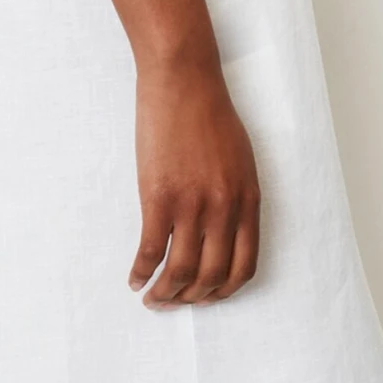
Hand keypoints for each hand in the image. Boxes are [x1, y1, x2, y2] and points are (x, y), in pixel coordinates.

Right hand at [129, 48, 260, 305]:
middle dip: (192, 298)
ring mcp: (191, 205)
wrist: (184, 81)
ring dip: (166, 294)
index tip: (207, 296)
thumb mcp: (240, 159)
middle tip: (175, 302)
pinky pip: (151, 250)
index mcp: (247, 201)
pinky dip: (141, 271)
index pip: (243, 266)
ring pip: (181, 272)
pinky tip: (135, 278)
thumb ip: (236, 197)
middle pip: (211, 276)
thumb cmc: (210, 113)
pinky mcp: (159, 197)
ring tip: (153, 299)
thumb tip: (224, 230)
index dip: (223, 290)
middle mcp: (223, 209)